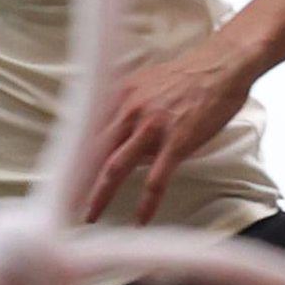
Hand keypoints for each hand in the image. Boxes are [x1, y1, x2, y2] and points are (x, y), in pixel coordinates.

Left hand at [79, 39, 256, 223]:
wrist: (222, 64)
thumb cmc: (189, 74)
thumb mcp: (147, 83)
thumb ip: (129, 108)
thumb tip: (122, 136)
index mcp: (120, 95)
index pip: (87, 130)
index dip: (72, 155)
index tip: (62, 174)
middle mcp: (129, 110)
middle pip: (93, 151)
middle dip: (76, 179)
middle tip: (64, 202)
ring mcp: (152, 127)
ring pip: (116, 167)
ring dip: (100, 195)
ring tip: (90, 217)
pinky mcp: (177, 142)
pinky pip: (157, 180)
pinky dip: (146, 203)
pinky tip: (140, 220)